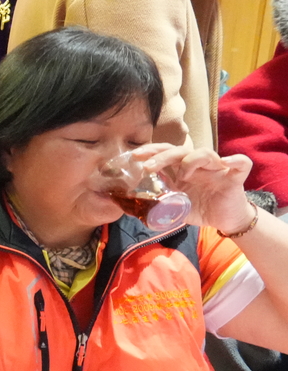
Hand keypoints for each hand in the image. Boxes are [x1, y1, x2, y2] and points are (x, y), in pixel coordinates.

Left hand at [134, 144, 254, 234]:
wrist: (226, 220)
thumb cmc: (200, 209)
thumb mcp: (174, 208)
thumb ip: (155, 205)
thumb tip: (129, 210)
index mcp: (182, 169)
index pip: (165, 152)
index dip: (150, 151)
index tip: (134, 156)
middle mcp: (198, 165)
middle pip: (180, 150)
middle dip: (161, 155)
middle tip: (146, 167)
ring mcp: (217, 169)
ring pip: (205, 153)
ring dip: (190, 161)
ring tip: (182, 176)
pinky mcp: (235, 178)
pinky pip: (241, 163)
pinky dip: (235, 160)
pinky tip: (226, 162)